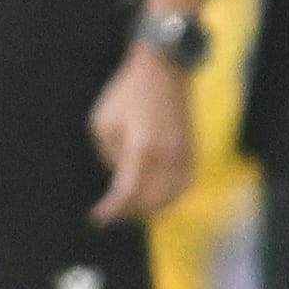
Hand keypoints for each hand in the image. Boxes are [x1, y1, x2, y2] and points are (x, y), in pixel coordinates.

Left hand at [89, 42, 194, 223]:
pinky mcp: (190, 150)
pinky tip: (153, 195)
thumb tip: (120, 176)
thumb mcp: (103, 122)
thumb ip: (109, 156)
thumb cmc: (127, 94)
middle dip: (129, 212)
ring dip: (149, 207)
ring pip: (170, 197)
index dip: (112, 210)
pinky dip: (168, 196)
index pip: (127, 192)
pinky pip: (183, 184)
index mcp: (141, 148)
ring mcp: (182, 154)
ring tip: (131, 206)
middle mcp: (165, 155)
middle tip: (112, 213)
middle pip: (150, 201)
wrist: (164, 70)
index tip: (98, 218)